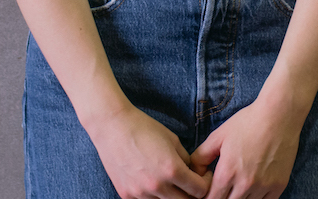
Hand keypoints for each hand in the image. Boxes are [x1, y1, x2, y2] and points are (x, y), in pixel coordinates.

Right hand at [86, 103, 213, 198]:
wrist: (112, 126)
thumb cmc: (143, 128)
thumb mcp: (172, 139)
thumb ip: (185, 159)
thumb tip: (192, 173)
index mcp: (172, 170)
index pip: (199, 191)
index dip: (205, 183)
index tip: (203, 176)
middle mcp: (157, 186)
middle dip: (191, 192)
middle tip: (189, 181)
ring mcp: (140, 193)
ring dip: (172, 195)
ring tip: (168, 179)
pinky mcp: (126, 196)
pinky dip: (153, 196)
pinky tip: (152, 181)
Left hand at [188, 97, 301, 198]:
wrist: (279, 115)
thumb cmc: (247, 123)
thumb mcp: (218, 136)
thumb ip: (201, 156)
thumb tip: (195, 173)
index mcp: (227, 173)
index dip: (208, 197)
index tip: (211, 190)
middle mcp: (245, 184)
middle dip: (223, 198)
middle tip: (224, 188)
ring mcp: (263, 187)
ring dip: (240, 198)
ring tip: (238, 185)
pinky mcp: (278, 186)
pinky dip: (257, 198)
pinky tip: (254, 187)